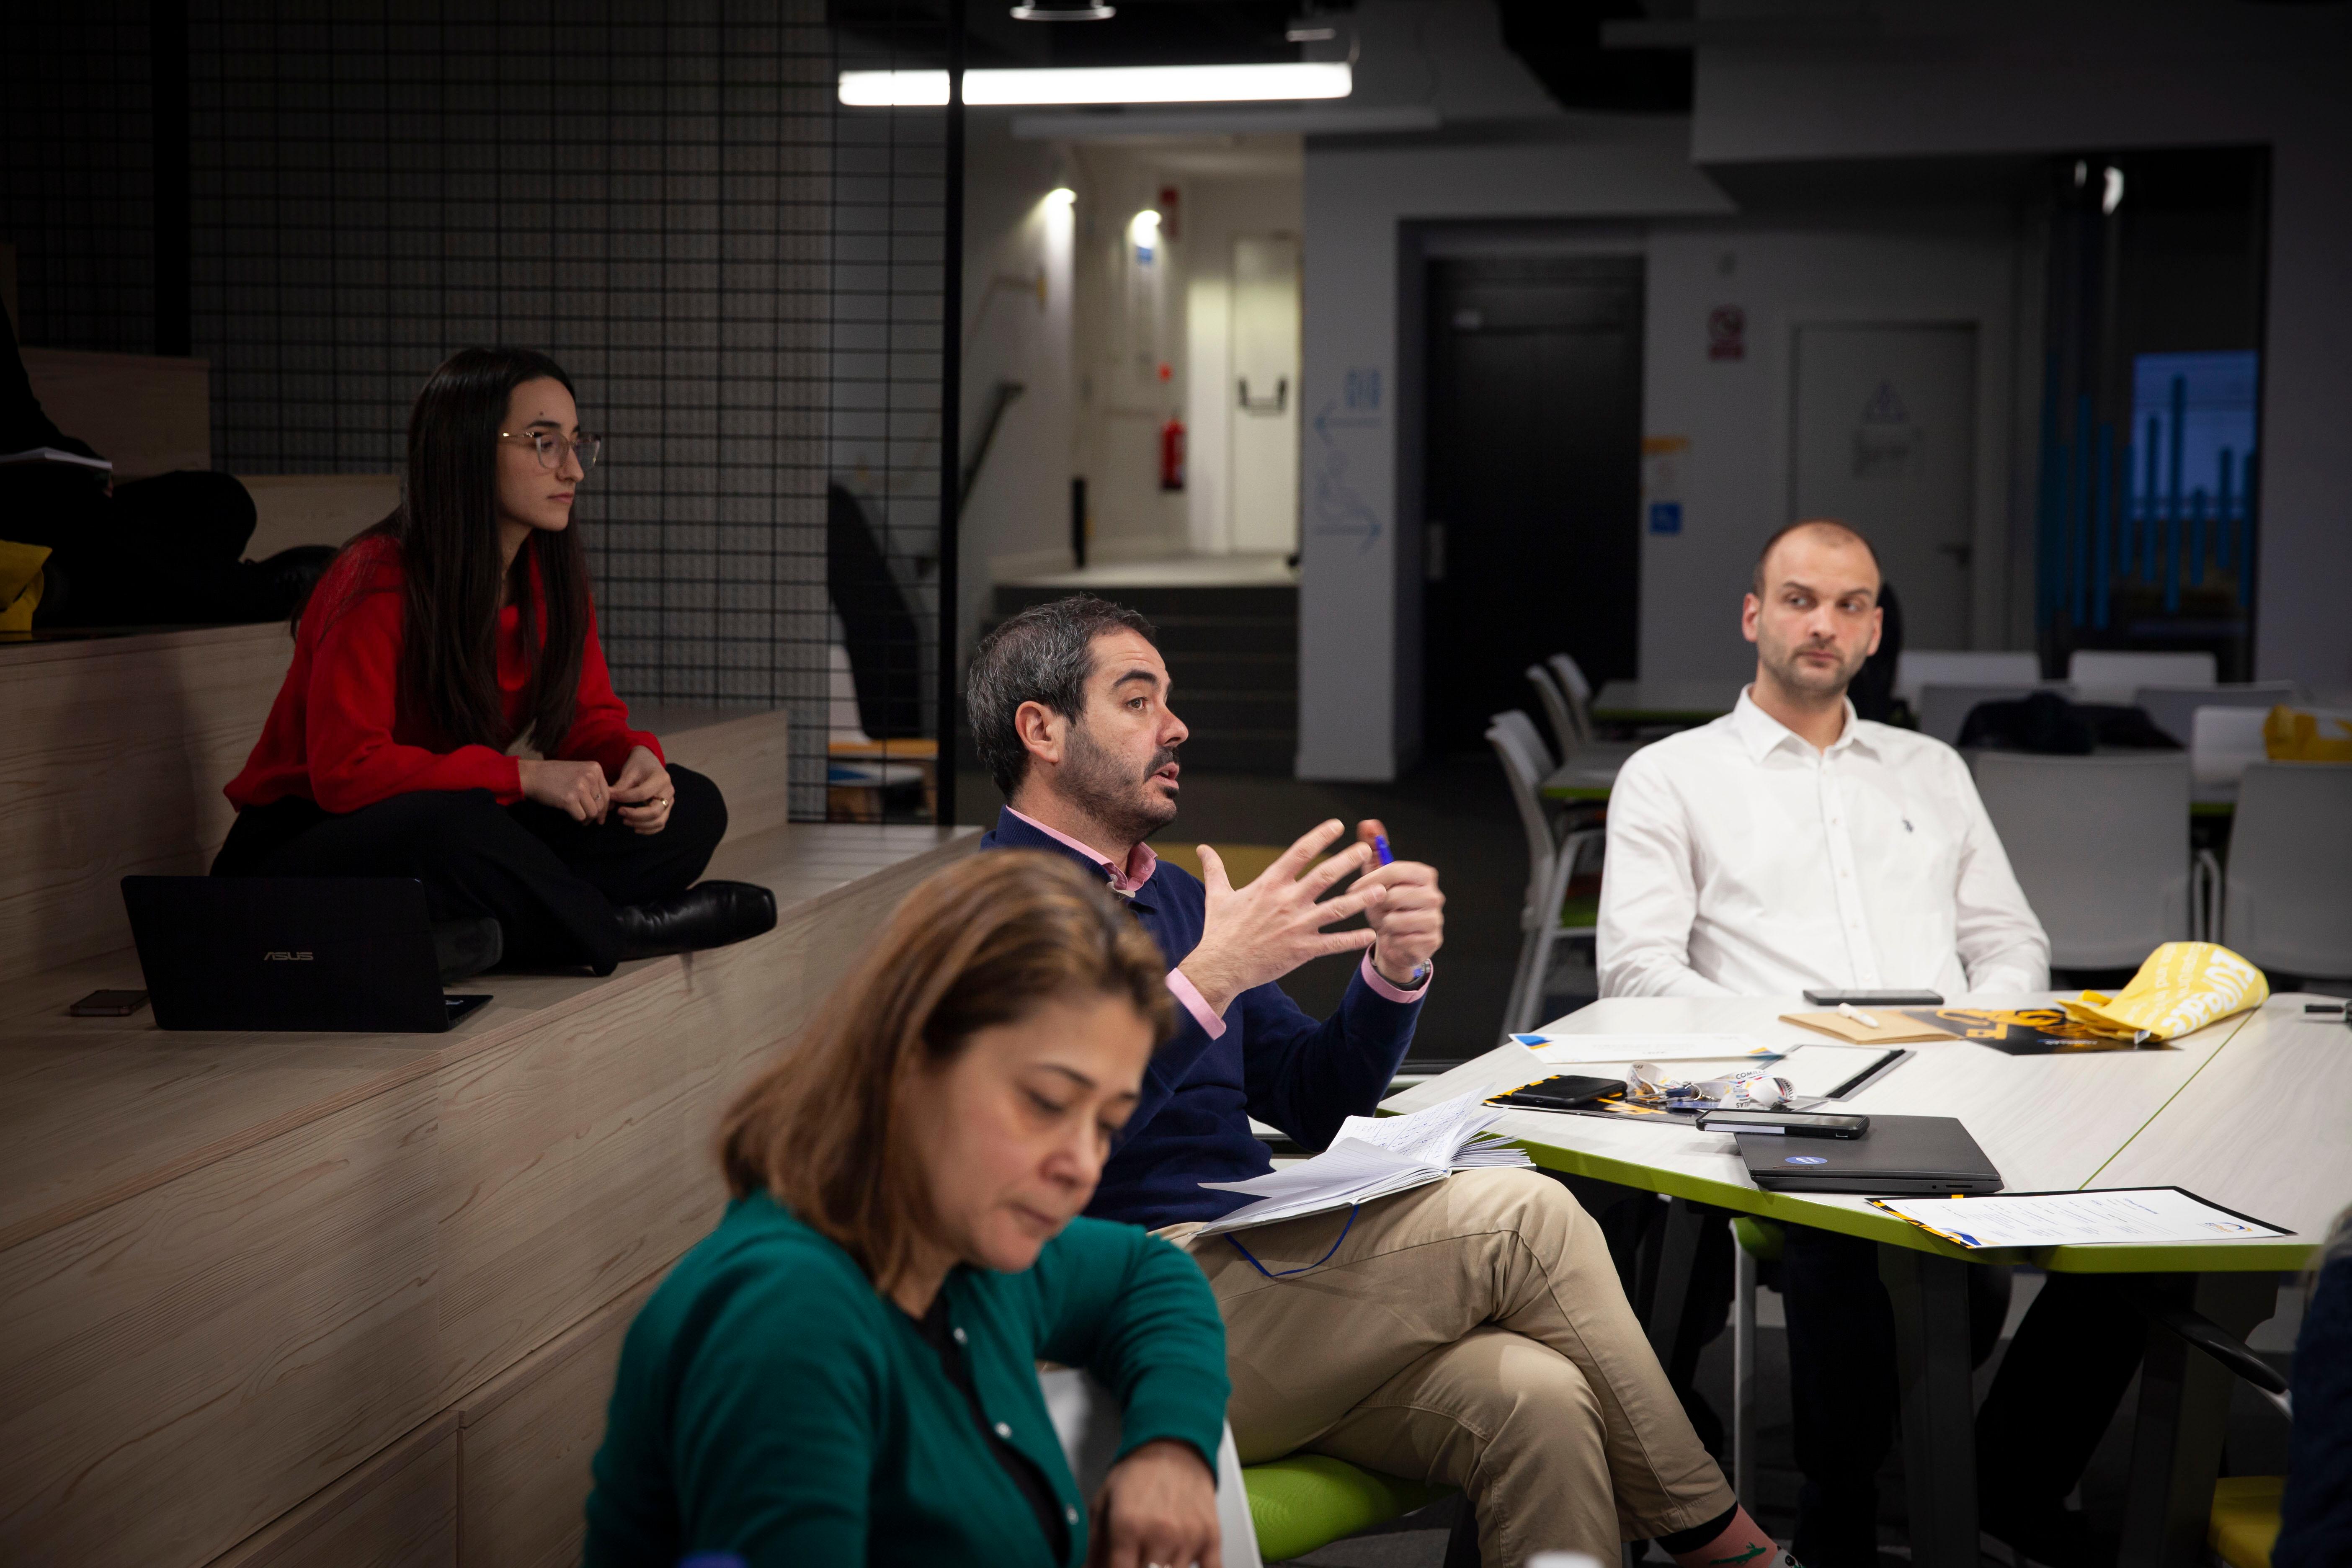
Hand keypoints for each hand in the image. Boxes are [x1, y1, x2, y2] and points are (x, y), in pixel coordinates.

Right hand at [518, 757, 609, 822]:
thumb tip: (606, 806)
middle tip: (589, 821)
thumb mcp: (580, 772)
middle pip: (601, 804)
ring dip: (587, 818)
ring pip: (593, 812)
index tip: (600, 816)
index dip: (605, 808)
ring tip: (581, 818)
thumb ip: (594, 784)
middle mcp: (590, 776)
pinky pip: (581, 816)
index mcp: (595, 768)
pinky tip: (572, 815)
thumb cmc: (555, 775)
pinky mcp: (569, 799)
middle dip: (596, 815)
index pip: (607, 793)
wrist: (533, 775)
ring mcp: (580, 787)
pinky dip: (577, 819)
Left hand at [609, 745, 673, 835]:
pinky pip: (660, 825)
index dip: (626, 798)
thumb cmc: (639, 765)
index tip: (612, 798)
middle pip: (654, 811)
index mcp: (661, 778)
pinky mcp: (667, 810)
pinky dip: (648, 829)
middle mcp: (669, 792)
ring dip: (640, 824)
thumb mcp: (629, 772)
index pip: (643, 793)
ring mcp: (670, 802)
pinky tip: (635, 827)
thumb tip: (608, 802)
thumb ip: (620, 787)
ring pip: (659, 821)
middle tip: (619, 812)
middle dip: (635, 815)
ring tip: (625, 821)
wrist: (650, 763)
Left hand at [1088, 1438, 1220, 1567]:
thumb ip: (1093, 1546)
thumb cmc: (1137, 1474)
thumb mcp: (1102, 1503)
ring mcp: (1188, 1538)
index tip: (1115, 1566)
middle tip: (1135, 1557)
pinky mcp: (1211, 1538)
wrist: (1173, 1447)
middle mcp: (1160, 1534)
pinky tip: (1181, 1563)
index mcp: (1127, 1527)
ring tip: (1154, 1555)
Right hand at [1177, 819, 1385, 1016]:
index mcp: (1269, 885)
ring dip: (1361, 899)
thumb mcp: (1216, 895)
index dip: (1320, 837)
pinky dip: (1353, 939)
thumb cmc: (1219, 931)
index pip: (1299, 853)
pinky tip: (1370, 934)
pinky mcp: (1302, 950)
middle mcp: (1286, 902)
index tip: (1337, 825)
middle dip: (1348, 861)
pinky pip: (1333, 943)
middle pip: (1325, 876)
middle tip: (1366, 851)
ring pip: (1336, 909)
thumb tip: (1203, 848)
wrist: (1219, 967)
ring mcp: (1297, 927)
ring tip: (1381, 890)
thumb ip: (1215, 869)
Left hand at [1353, 819, 1442, 986]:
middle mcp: (1435, 895)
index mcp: (1424, 874)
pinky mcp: (1432, 941)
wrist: (1397, 941)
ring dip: (1383, 923)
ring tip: (1386, 922)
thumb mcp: (1377, 877)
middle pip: (1393, 896)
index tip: (1353, 889)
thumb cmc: (1386, 905)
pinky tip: (1393, 937)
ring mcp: (1436, 919)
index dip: (1370, 880)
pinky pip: (1400, 939)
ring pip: (1394, 920)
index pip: (1394, 870)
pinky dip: (1391, 939)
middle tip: (1376, 909)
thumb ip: (1373, 849)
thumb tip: (1367, 823)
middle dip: (1377, 905)